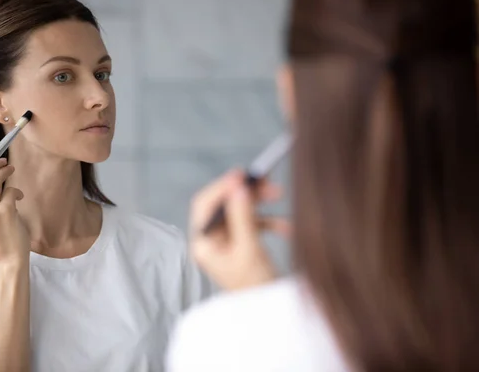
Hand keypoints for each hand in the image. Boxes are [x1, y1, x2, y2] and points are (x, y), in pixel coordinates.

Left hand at [189, 169, 289, 290]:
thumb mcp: (250, 251)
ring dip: (259, 203)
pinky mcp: (241, 245)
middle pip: (223, 204)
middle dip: (245, 192)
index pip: (205, 205)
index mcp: (204, 244)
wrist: (268, 315)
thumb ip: (243, 219)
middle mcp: (211, 242)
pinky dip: (269, 221)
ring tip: (279, 194)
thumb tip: (238, 190)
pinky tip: (286, 226)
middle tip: (266, 181)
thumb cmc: (255, 290)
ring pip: (239, 211)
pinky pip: (252, 224)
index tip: (241, 175)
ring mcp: (225, 243)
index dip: (222, 187)